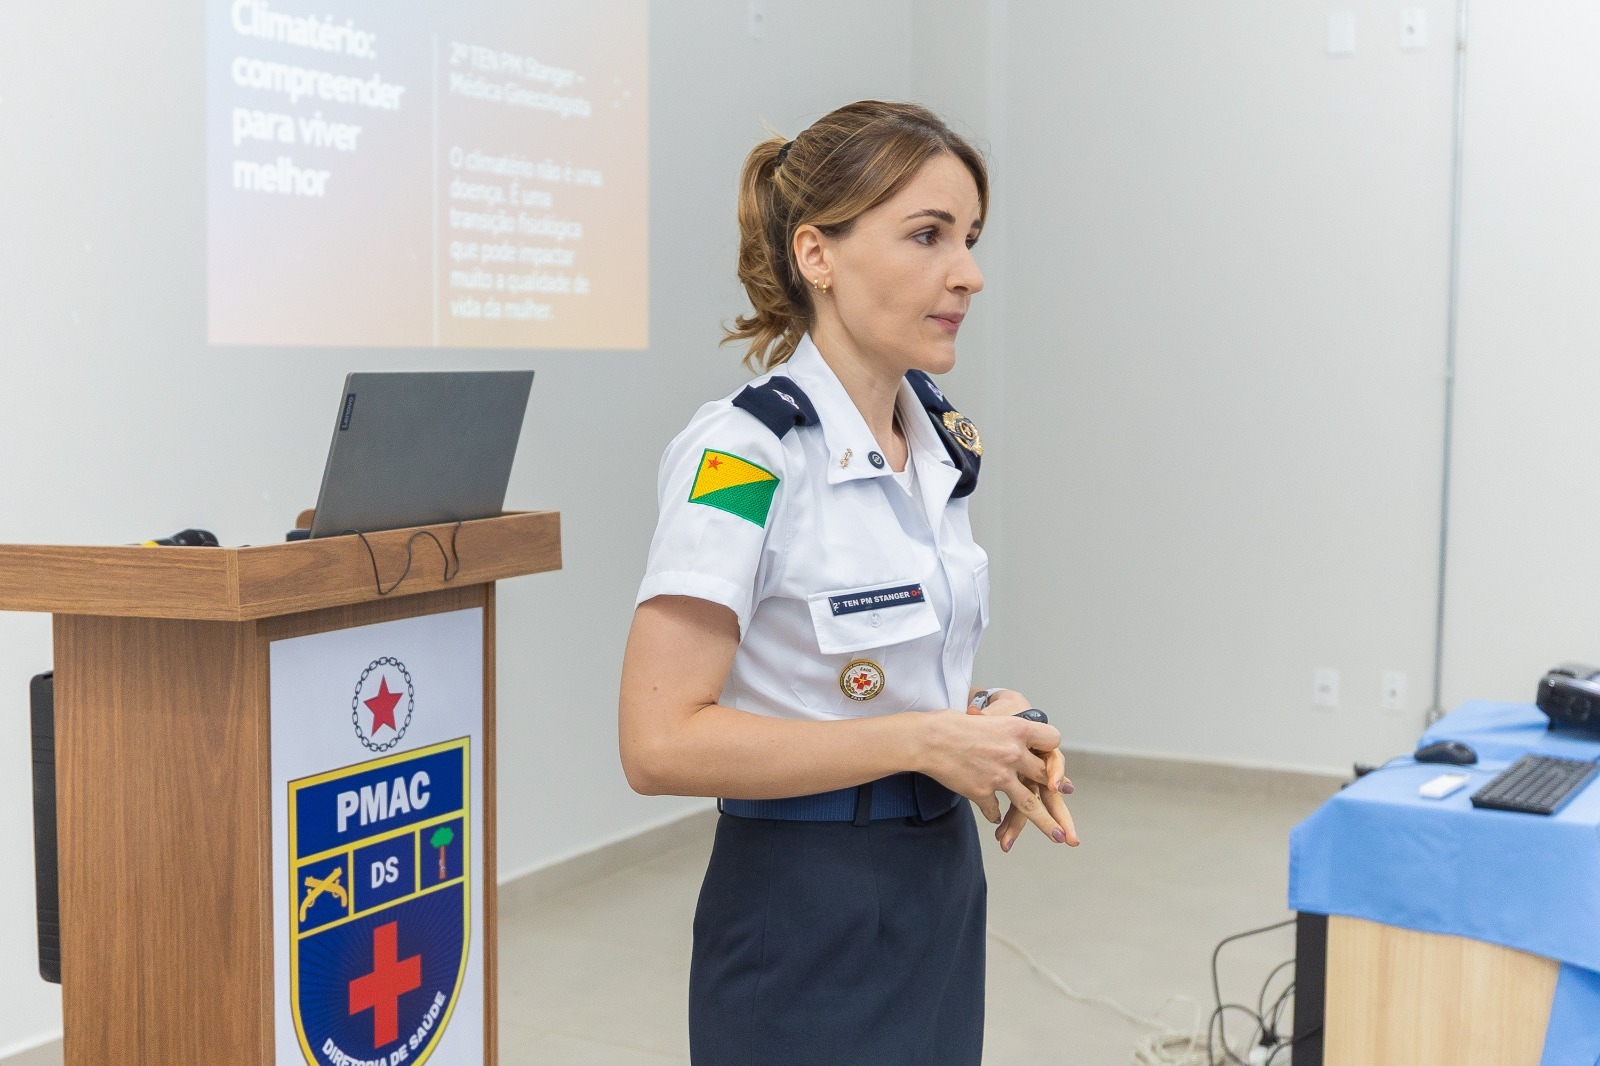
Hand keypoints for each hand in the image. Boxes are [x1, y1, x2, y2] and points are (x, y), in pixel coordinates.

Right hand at [915, 710, 1074, 845]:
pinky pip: (995, 811)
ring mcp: (999, 776)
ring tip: (1058, 836)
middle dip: (1056, 793)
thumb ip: (1005, 732)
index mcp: (1017, 729)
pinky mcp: (982, 792)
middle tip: (1066, 808)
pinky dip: (995, 816)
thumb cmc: (950, 725)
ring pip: (1029, 804)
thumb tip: (1015, 741)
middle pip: (1046, 777)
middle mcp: (1013, 754)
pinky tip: (995, 819)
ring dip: (1044, 822)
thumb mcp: (987, 720)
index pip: (1053, 740)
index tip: (1051, 761)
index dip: (1053, 750)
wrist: (925, 740)